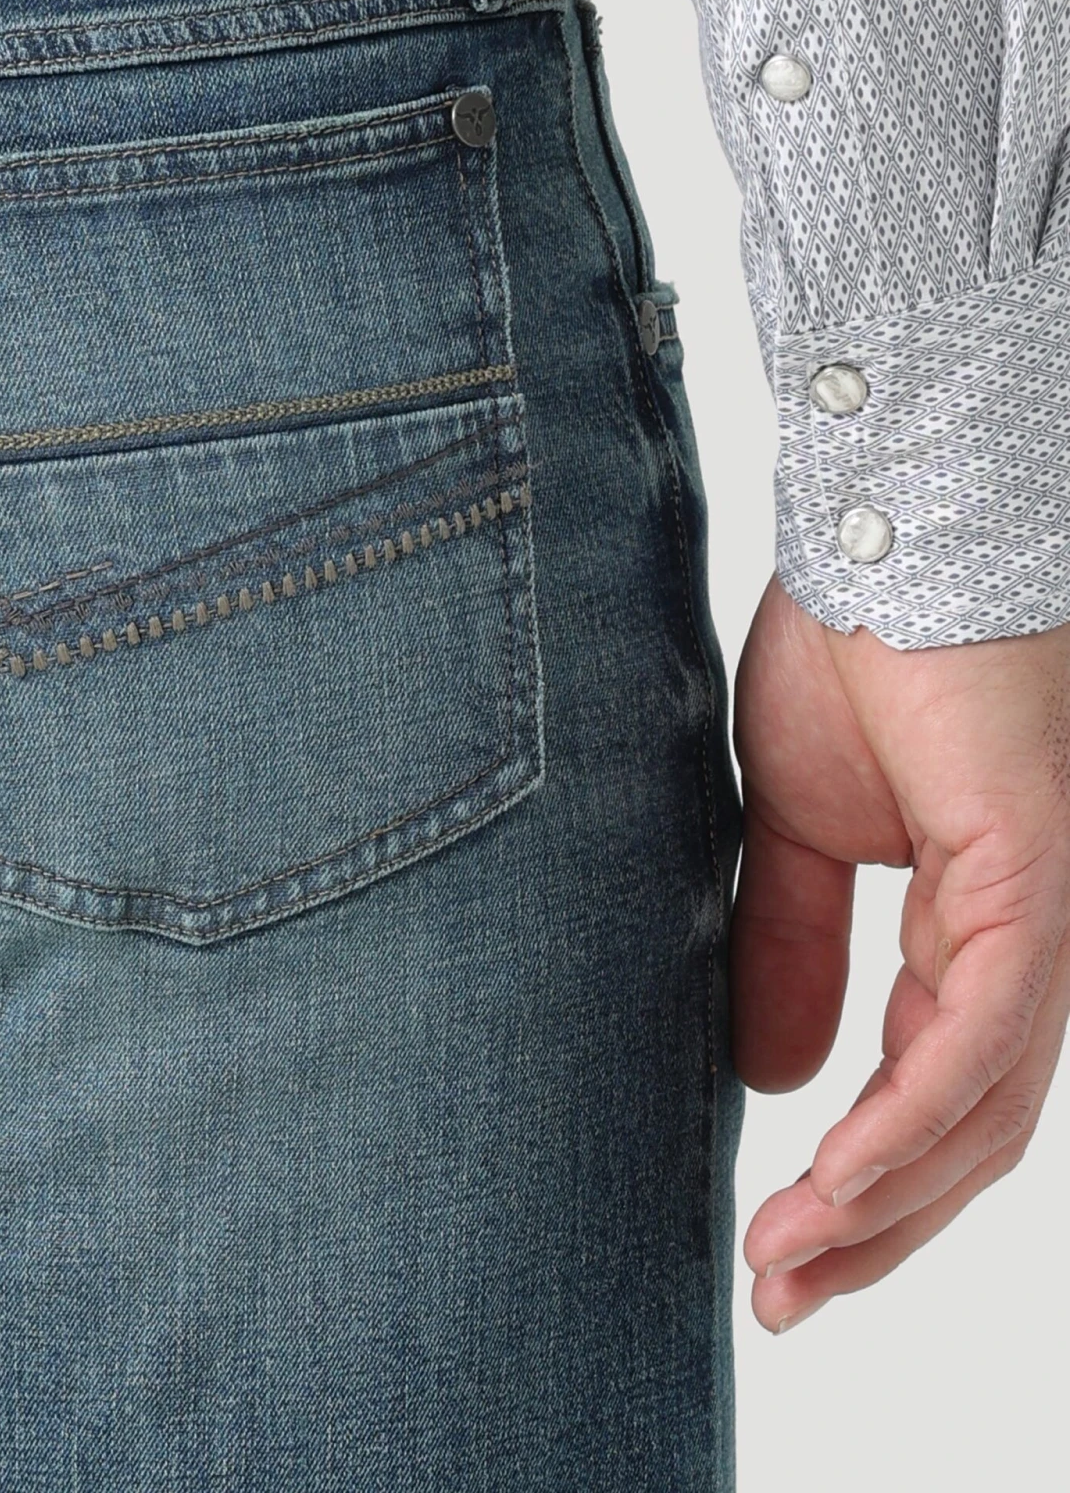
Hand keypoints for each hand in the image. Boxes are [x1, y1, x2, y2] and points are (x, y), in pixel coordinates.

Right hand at [731, 575, 1069, 1332]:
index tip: (776, 1251)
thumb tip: (774, 1079)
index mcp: (973, 919)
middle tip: (780, 1297)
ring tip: (790, 1263)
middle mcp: (1027, 934)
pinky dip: (911, 1118)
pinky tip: (838, 1177)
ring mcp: (1043, 909)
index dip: (863, 1182)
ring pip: (987, 1105)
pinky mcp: (1034, 875)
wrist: (882, 520)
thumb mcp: (788, 826)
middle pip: (972, 1129)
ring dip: (886, 1199)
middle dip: (877, 1226)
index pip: (934, 1088)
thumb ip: (789, 946)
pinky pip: (983, 1035)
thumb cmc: (850, 644)